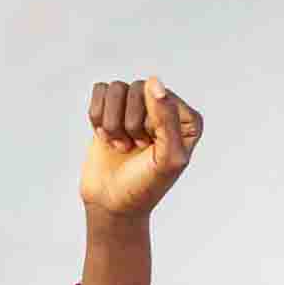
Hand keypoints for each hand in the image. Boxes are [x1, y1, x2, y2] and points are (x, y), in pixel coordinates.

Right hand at [79, 76, 203, 220]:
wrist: (112, 203)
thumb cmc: (144, 186)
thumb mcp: (166, 158)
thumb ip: (167, 119)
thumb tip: (154, 81)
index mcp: (186, 120)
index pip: (162, 96)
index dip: (151, 124)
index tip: (152, 148)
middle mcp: (163, 108)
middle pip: (138, 88)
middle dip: (130, 124)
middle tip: (136, 149)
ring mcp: (137, 107)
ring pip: (116, 89)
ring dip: (112, 124)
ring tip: (122, 145)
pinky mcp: (112, 108)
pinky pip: (100, 91)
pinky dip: (97, 118)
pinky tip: (107, 138)